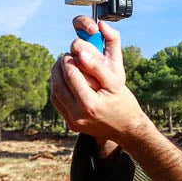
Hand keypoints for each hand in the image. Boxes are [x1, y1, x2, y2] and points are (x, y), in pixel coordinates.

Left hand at [50, 17, 149, 146]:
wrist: (126, 128)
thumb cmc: (123, 103)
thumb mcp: (115, 83)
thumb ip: (98, 67)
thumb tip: (81, 53)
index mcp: (90, 104)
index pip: (70, 76)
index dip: (68, 61)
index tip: (70, 52)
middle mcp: (78, 115)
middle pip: (58, 85)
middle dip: (58, 68)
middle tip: (63, 57)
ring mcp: (73, 122)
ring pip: (55, 95)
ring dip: (56, 78)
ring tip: (63, 66)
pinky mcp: (71, 125)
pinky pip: (58, 104)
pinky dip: (59, 89)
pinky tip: (65, 80)